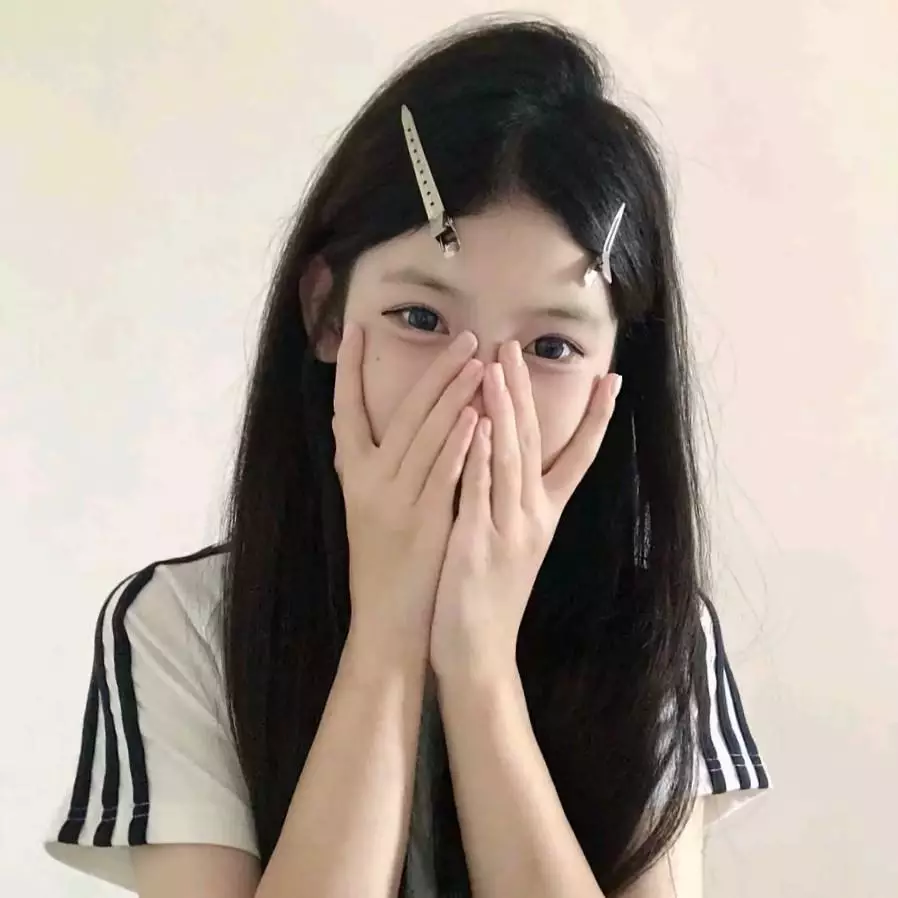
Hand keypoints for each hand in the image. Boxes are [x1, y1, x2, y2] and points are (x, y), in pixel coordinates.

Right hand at [333, 320, 483, 664]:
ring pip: (424, 436)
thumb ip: (363, 466)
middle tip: (466, 337)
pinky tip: (476, 414)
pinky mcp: (421, 521)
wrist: (387, 619)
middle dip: (433, 372)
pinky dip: (458, 441)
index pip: (344, 410)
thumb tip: (350, 424)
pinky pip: (441, 473)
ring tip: (478, 360)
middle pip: (401, 413)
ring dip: (452, 395)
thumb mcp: (363, 509)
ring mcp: (395, 500)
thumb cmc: (381, 562)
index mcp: (353, 475)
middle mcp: (369, 481)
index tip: (355, 329)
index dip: (347, 369)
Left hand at [429, 340, 621, 681]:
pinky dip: (481, 457)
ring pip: (511, 459)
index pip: (580, 458)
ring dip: (505, 411)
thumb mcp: (516, 544)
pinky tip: (476, 425)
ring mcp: (508, 530)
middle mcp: (534, 517)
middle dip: (527, 392)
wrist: (479, 654)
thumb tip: (513, 459)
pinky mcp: (477, 544)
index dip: (597, 419)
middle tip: (515, 346)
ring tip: (497, 367)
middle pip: (536, 443)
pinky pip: (480, 493)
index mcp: (545, 516)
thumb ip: (517, 502)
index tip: (611, 379)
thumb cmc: (492, 596)